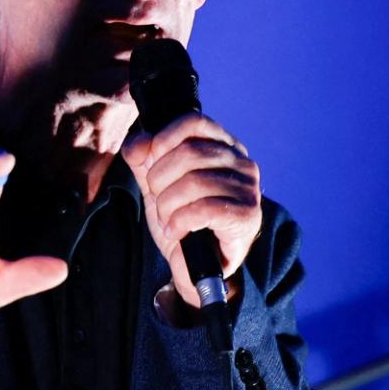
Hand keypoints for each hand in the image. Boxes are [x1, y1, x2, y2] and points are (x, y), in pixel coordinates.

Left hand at [122, 114, 262, 309]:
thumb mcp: (156, 185)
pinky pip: (205, 209)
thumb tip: (140, 142)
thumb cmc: (182, 220)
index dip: (163, 139)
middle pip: (189, 152)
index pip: (193, 122)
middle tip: (157, 201)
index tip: (148, 162)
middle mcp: (242, 163)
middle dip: (159, 179)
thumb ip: (143, 160)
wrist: (197, 267)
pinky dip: (180, 221)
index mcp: (223, 147)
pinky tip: (175, 231)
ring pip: (194, 182)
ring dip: (167, 205)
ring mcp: (248, 189)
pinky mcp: (247, 216)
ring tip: (167, 219)